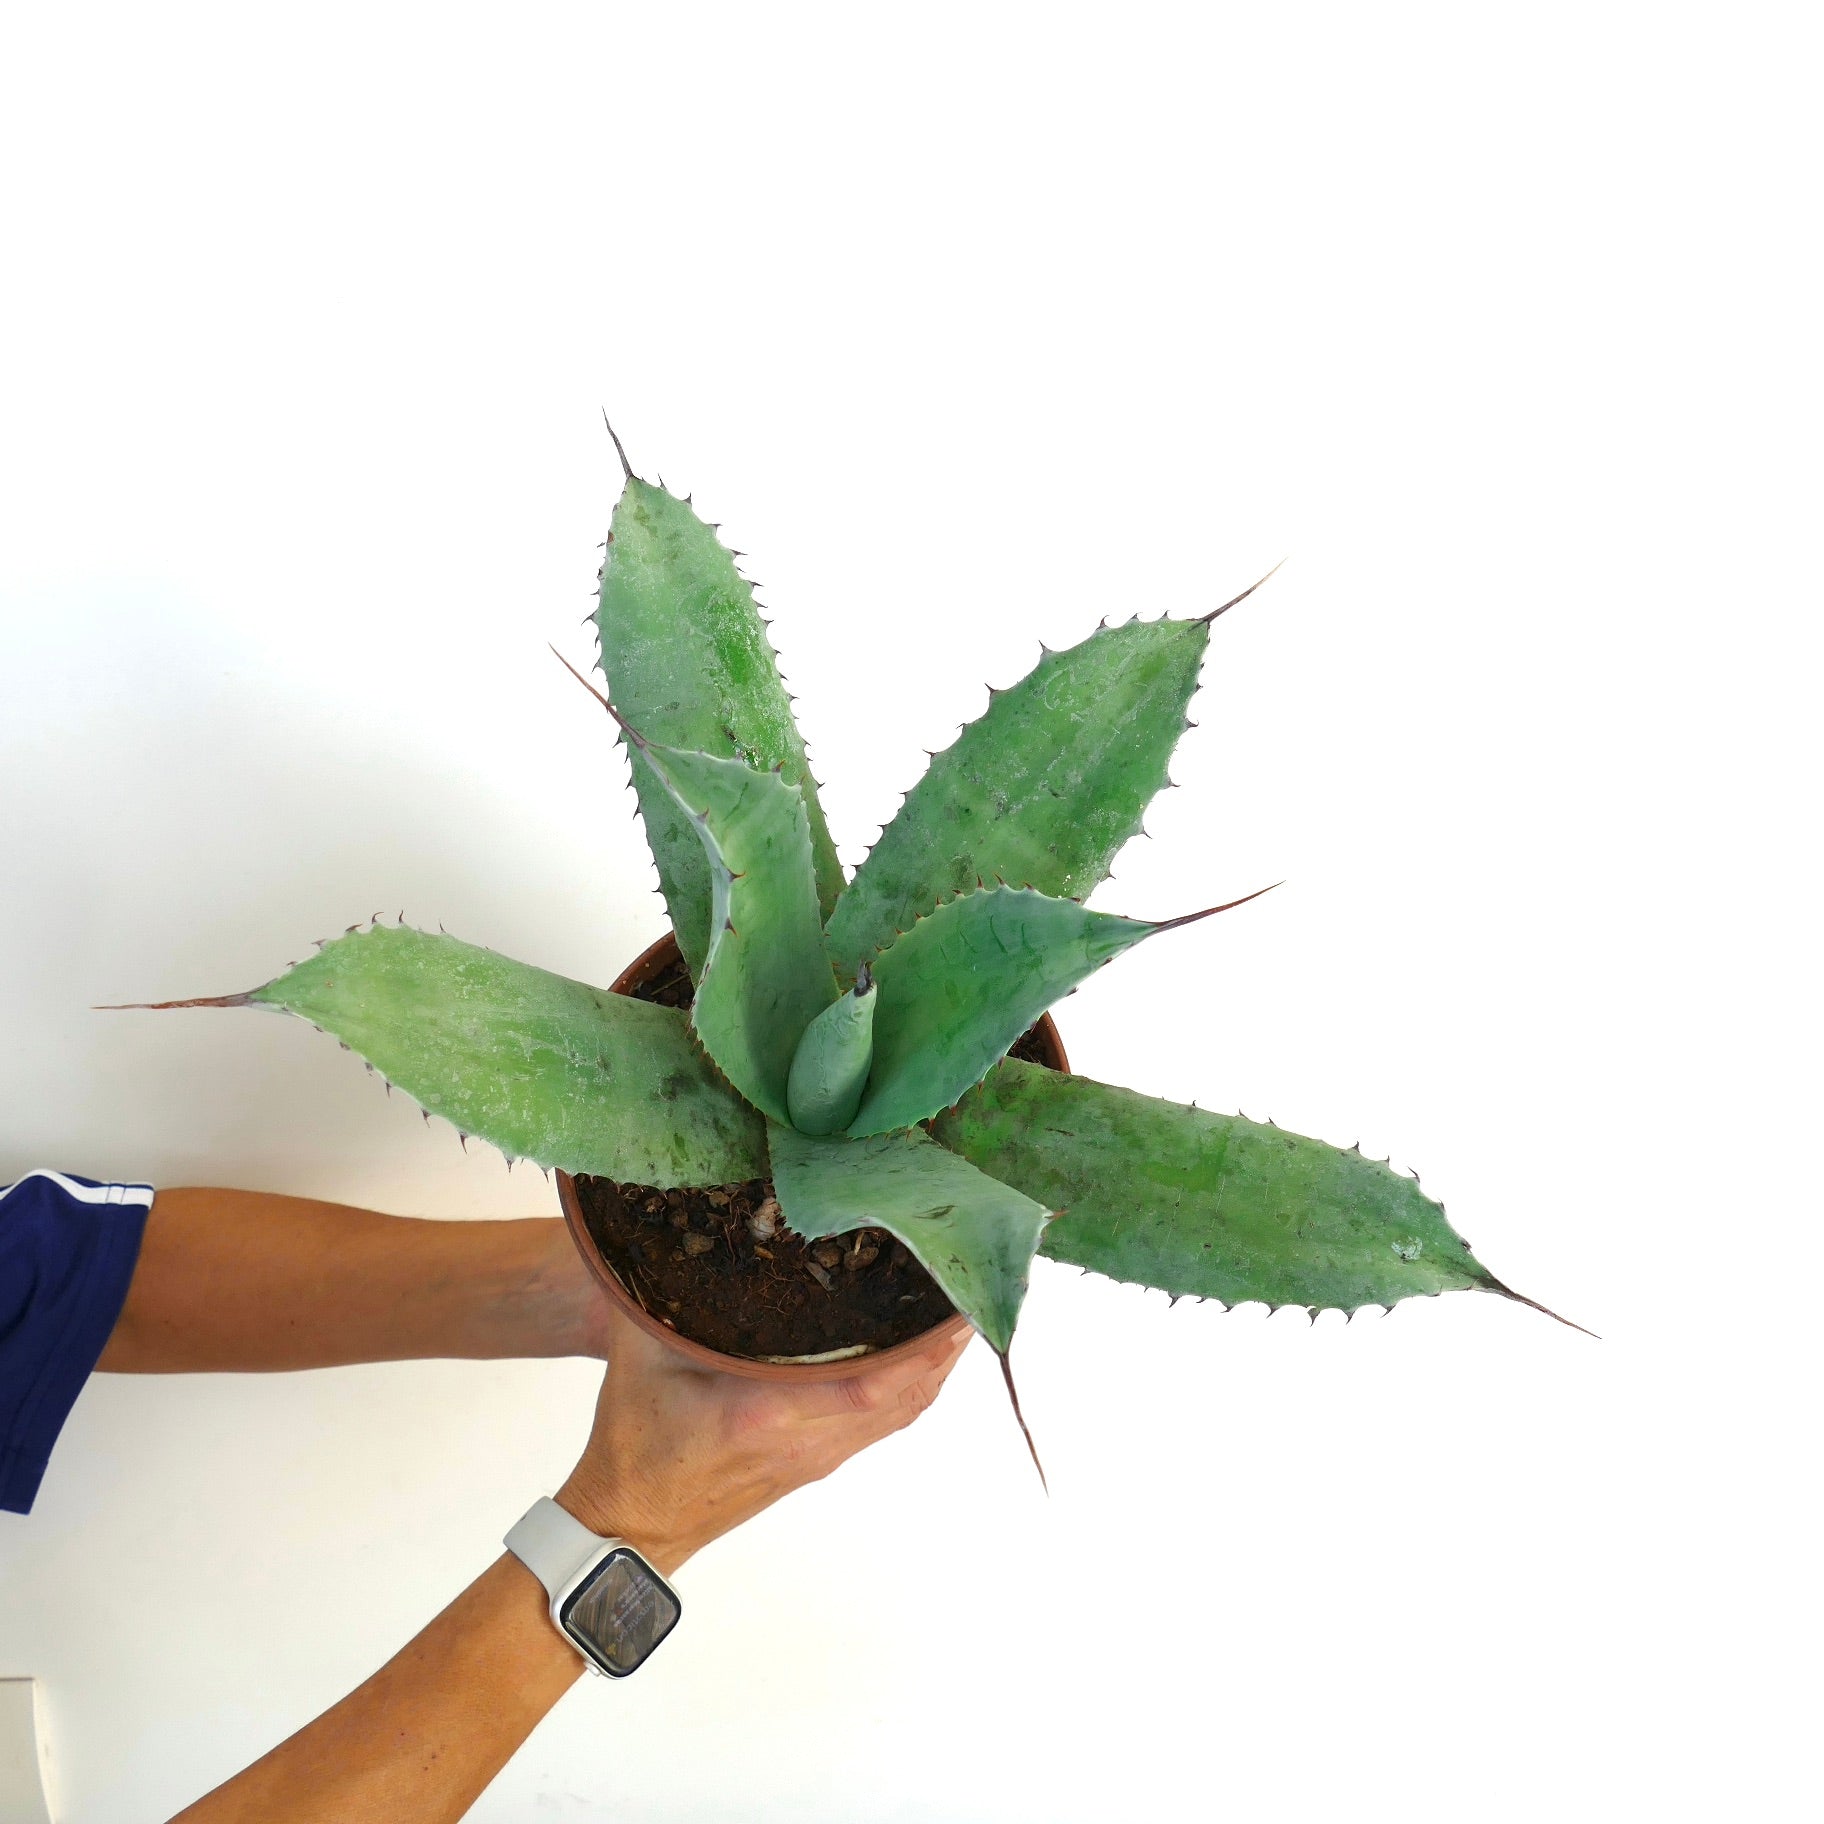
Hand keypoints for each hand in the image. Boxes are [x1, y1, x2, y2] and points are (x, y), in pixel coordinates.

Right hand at [555, 1305, 971, 1572]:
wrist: (633, 1525)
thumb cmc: (636, 1443)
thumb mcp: (640, 1357)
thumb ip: (658, 1293)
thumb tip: (674, 1225)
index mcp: (768, 1410)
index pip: (872, 1380)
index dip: (925, 1344)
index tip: (955, 1298)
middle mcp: (810, 1437)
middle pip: (909, 1392)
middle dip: (948, 1339)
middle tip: (973, 1279)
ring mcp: (823, 1454)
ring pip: (907, 1409)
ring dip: (940, 1361)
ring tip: (961, 1303)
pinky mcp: (824, 1460)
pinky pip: (890, 1419)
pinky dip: (919, 1382)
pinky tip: (928, 1347)